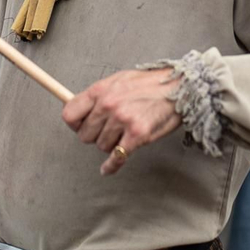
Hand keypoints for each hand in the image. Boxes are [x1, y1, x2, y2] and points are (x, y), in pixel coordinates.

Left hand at [61, 68, 180, 175]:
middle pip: (85, 135)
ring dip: (111, 144)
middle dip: (95, 136)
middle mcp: (109, 105)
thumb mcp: (119, 80)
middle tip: (107, 131)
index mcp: (101, 90)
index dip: (74, 124)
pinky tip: (108, 168)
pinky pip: (117, 157)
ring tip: (123, 134)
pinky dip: (112, 166)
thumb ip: (99, 95)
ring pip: (102, 146)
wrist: (180, 87)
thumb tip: (81, 108)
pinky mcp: (137, 135)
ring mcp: (123, 120)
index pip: (69, 114)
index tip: (80, 127)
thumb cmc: (150, 84)